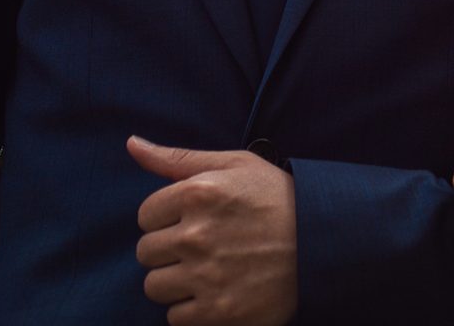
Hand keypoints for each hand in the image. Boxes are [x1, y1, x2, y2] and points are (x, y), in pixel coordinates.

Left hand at [127, 135, 297, 325]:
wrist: (321, 242)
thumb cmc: (275, 197)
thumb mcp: (233, 164)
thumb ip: (177, 158)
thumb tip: (131, 144)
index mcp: (198, 193)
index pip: (145, 215)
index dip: (165, 218)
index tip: (189, 220)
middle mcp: (196, 235)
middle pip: (146, 252)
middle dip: (167, 249)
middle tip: (200, 246)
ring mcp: (206, 276)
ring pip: (156, 287)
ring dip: (176, 280)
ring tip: (206, 269)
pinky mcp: (218, 313)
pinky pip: (175, 318)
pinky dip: (191, 309)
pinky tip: (216, 291)